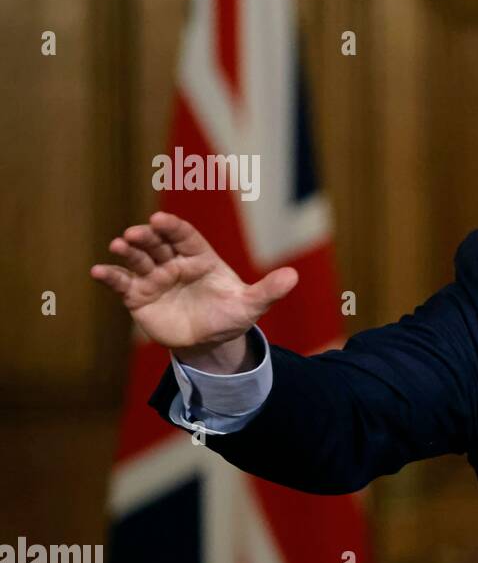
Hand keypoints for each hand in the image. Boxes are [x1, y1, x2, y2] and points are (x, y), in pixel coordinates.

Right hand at [90, 212, 296, 369]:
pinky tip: (97, 271)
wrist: (209, 342)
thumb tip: (294, 276)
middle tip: (136, 233)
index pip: (184, 236)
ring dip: (127, 251)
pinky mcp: (138, 296)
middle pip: (158, 244)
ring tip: (119, 245)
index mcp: (200, 257)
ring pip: (138, 259)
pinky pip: (122, 283)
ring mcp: (155, 277)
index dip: (172, 227)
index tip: (160, 220)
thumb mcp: (251, 306)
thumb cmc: (229, 316)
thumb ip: (269, 290)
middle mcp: (174, 262)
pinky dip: (110, 276)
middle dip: (146, 236)